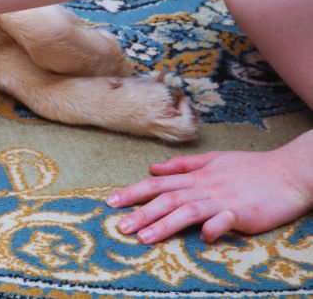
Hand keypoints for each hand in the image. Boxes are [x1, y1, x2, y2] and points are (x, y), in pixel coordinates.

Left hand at [107, 140, 312, 243]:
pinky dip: (213, 229)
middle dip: (140, 213)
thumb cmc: (250, 168)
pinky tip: (203, 238)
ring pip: (187, 211)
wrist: (288, 172)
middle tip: (119, 226)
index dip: (133, 192)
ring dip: (164, 224)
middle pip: (166, 199)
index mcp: (196, 175)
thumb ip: (182, 165)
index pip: (157, 184)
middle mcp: (204, 187)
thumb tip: (152, 168)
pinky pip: (224, 221)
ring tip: (143, 238)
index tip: (110, 202)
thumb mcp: (214, 159)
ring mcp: (222, 200)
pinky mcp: (243, 213)